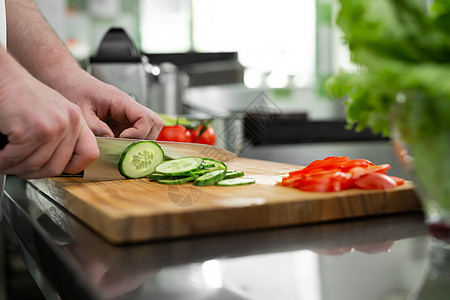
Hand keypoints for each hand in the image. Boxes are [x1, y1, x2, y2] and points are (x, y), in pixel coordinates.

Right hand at [0, 60, 98, 177]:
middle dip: (32, 172)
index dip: (73, 168)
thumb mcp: (50, 113)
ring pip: (35, 166)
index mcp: (76, 119)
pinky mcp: (34, 129)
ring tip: (5, 160)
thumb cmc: (18, 94)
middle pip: (57, 167)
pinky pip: (17, 159)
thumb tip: (60, 166)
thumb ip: (60, 137)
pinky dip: (3, 161)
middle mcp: (70, 122)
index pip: (90, 154)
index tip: (60, 170)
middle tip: (17, 166)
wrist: (1, 75)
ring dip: (14, 168)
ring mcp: (54, 126)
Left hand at [54, 70, 162, 139]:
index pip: (146, 118)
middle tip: (127, 146)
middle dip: (145, 139)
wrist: (70, 83)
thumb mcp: (80, 111)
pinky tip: (117, 144)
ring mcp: (128, 114)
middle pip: (155, 123)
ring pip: (150, 128)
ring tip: (122, 146)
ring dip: (141, 141)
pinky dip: (133, 141)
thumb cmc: (75, 91)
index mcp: (121, 101)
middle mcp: (129, 107)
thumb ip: (95, 127)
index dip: (138, 134)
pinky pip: (138, 132)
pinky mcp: (124, 121)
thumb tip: (110, 140)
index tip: (122, 140)